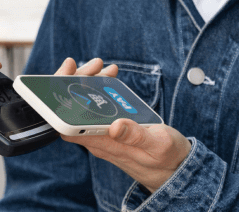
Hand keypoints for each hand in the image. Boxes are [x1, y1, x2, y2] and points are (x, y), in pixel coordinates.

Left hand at [59, 55, 191, 193]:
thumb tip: (115, 126)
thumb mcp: (158, 144)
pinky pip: (98, 107)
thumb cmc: (168, 158)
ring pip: (86, 106)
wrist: (176, 172)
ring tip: (107, 68)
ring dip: (92, 83)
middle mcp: (99, 140)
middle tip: (94, 65)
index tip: (67, 76)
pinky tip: (110, 77)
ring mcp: (104, 134)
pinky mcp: (112, 130)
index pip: (68, 125)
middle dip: (78, 83)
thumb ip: (136, 136)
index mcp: (105, 144)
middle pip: (74, 110)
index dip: (61, 102)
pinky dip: (101, 89)